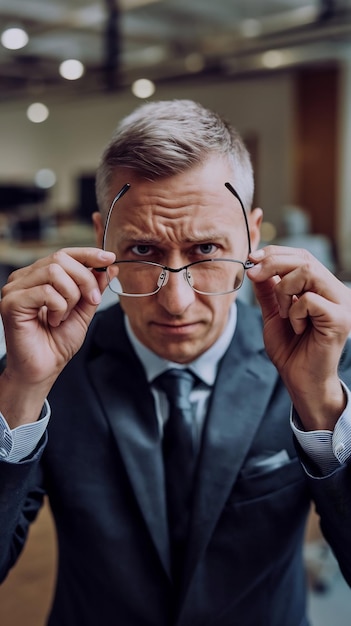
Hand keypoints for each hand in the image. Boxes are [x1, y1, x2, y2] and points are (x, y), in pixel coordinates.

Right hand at [0, 247, 114, 425]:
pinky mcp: (11, 302)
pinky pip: (46, 291)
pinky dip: (59, 307)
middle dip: (85, 279)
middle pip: (61, 259)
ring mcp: (15, 288)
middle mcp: (24, 278)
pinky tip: (54, 321)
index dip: (88, 254)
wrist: (43, 369)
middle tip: (90, 301)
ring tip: (65, 316)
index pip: (64, 254)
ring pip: (55, 272)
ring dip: (70, 296)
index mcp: (39, 276)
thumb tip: (108, 267)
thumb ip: (93, 288)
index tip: (109, 259)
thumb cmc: (57, 343)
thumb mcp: (84, 311)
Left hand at [247, 245, 350, 429]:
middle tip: (253, 274)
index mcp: (322, 287)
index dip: (276, 252)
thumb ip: (268, 289)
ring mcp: (341, 304)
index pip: (302, 256)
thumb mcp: (273, 313)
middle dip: (272, 263)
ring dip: (284, 289)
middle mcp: (336, 291)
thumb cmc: (290, 350)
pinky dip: (294, 312)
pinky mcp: (340, 319)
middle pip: (305, 259)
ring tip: (283, 312)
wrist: (300, 380)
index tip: (252, 258)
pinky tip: (297, 328)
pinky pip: (310, 300)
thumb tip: (257, 265)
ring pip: (309, 272)